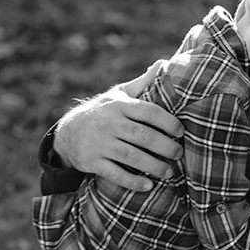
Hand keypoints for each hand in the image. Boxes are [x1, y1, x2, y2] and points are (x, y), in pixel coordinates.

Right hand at [54, 61, 183, 190]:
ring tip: (170, 172)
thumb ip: (143, 83)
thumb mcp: (119, 94)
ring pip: (131, 156)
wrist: (68, 132)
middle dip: (166, 147)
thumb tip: (165, 63)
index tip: (181, 132)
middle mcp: (109, 123)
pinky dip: (133, 181)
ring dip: (154, 166)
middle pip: (143, 136)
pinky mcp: (92, 162)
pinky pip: (115, 174)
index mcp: (119, 105)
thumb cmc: (104, 111)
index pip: (148, 112)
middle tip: (179, 153)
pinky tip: (149, 186)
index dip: (168, 122)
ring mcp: (100, 143)